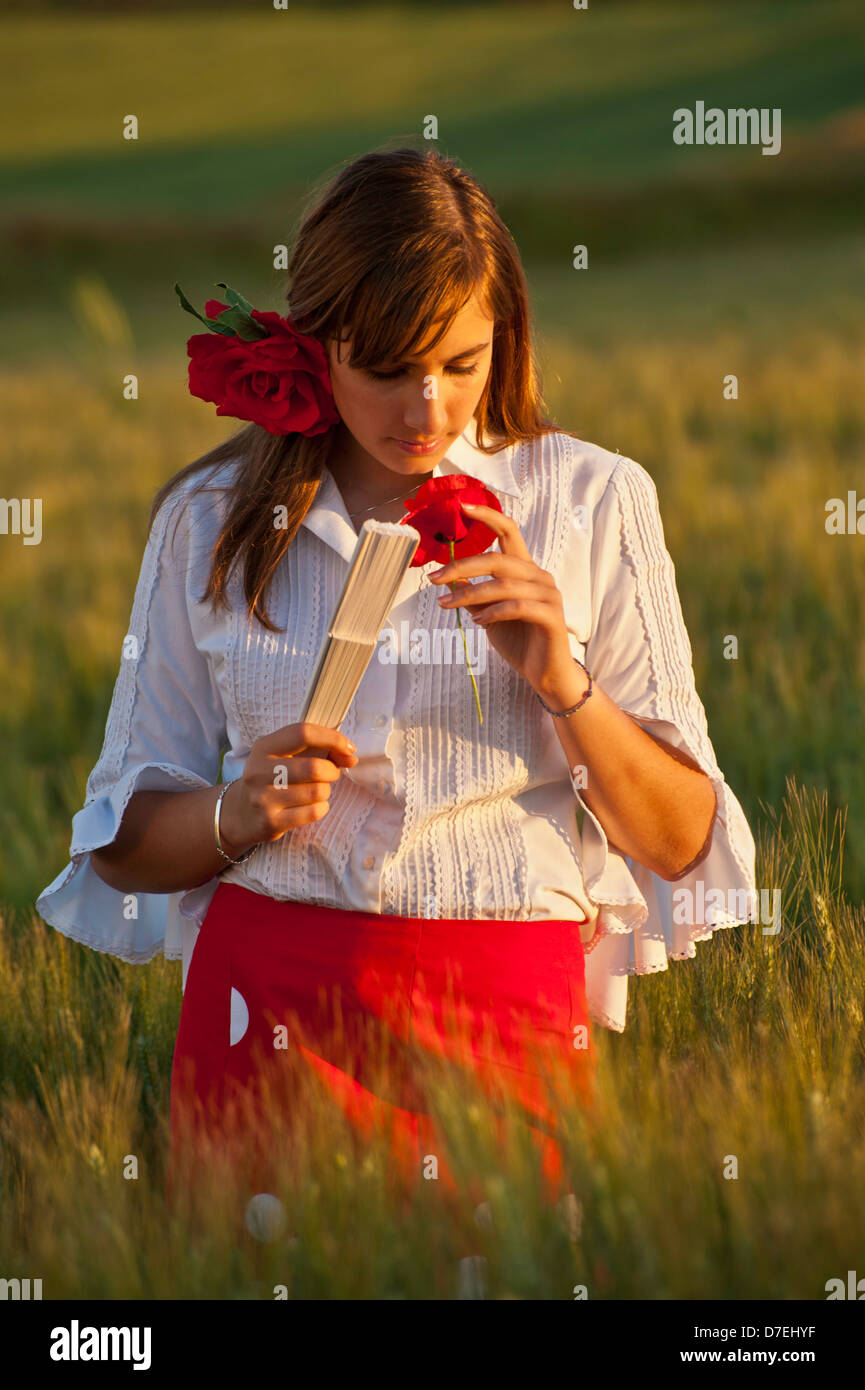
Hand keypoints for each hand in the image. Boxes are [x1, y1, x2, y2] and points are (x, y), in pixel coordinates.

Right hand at [219, 721, 357, 852]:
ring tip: (316, 791)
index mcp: (264, 747)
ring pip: (317, 791)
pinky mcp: (270, 822)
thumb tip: (351, 756)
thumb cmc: (273, 778)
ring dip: (325, 791)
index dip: (332, 738)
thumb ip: (320, 749)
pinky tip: (312, 806)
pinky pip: (313, 812)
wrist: (241, 812)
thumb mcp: (287, 756)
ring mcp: (263, 798)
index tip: (348, 748)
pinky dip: (321, 807)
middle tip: (330, 774)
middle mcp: (259, 771)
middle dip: (332, 771)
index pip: (303, 733)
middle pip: (314, 767)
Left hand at [428, 502, 574, 694]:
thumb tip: (450, 574)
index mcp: (525, 569)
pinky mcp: (552, 616)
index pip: (509, 532)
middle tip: (434, 579)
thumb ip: (474, 593)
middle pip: (497, 559)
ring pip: (503, 584)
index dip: (488, 516)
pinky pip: (517, 607)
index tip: (462, 506)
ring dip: (470, 594)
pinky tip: (478, 621)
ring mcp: (549, 595)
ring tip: (449, 605)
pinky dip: (492, 612)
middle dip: (461, 566)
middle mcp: (539, 576)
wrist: (545, 673)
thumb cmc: (518, 641)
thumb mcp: (488, 614)